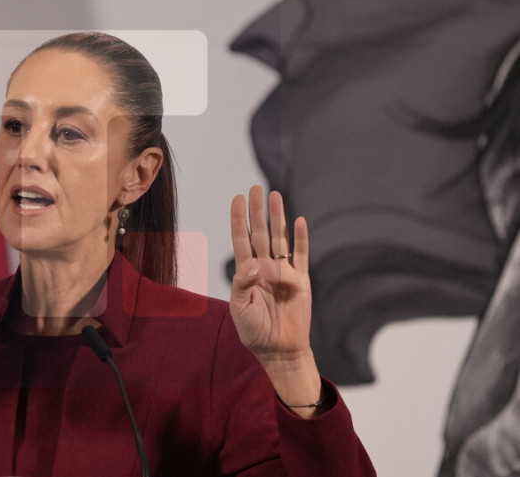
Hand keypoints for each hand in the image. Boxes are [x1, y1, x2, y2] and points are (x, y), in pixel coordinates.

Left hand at [229, 186, 309, 361]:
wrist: (278, 350)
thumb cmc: (254, 330)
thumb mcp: (239, 308)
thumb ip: (242, 284)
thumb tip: (253, 263)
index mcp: (246, 272)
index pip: (241, 238)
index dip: (238, 218)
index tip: (236, 198)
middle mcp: (264, 267)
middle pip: (260, 232)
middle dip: (257, 210)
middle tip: (255, 187)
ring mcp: (283, 272)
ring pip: (280, 238)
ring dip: (278, 217)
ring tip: (275, 195)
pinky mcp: (301, 281)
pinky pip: (301, 255)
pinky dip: (301, 239)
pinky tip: (299, 221)